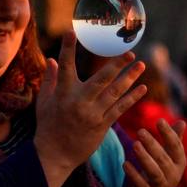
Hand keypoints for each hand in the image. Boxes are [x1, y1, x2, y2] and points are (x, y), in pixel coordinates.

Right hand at [33, 30, 145, 186]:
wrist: (55, 155)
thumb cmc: (48, 126)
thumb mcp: (44, 102)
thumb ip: (50, 80)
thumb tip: (52, 59)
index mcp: (63, 93)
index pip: (65, 66)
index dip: (67, 48)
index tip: (71, 31)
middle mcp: (79, 102)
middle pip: (101, 79)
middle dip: (117, 65)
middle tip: (130, 52)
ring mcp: (92, 114)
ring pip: (115, 93)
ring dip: (130, 79)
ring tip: (141, 65)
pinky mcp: (102, 125)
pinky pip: (120, 109)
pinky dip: (132, 98)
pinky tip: (142, 88)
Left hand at [123, 119, 186, 186]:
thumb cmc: (161, 173)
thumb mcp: (168, 158)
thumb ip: (174, 140)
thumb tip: (183, 122)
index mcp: (179, 164)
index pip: (176, 147)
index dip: (169, 134)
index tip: (159, 120)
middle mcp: (173, 176)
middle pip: (164, 159)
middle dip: (153, 144)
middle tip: (140, 131)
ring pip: (155, 173)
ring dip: (144, 159)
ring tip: (134, 145)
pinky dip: (133, 175)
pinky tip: (125, 164)